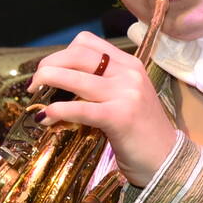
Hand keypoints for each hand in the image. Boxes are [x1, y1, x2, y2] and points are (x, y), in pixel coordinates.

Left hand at [33, 36, 181, 186]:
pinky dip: (56, 110)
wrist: (167, 160)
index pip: (87, 42)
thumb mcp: (126, 98)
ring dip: (47, 82)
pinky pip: (79, 108)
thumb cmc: (142, 133)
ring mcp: (125, 94)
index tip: (50, 68)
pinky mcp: (119, 117)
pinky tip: (46, 117)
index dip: (62, 52)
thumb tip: (61, 83)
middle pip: (76, 55)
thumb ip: (102, 85)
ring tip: (35, 95)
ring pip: (74, 77)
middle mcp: (128, 73)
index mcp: (130, 64)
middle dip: (48, 65)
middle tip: (36, 83)